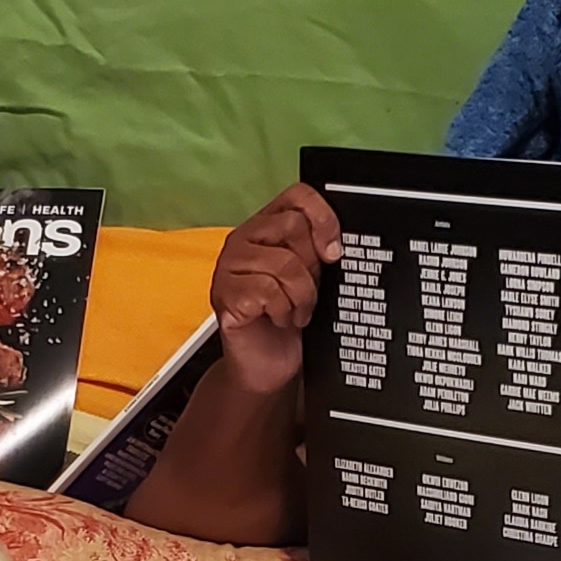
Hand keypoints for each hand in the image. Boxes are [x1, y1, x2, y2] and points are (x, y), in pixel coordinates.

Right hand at [210, 183, 341, 394]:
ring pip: (285, 263)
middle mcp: (244, 239)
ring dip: (301, 296)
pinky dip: (282, 311)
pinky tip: (277, 319)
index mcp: (266, 227)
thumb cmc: (288, 319)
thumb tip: (335, 242)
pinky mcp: (225, 293)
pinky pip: (268, 291)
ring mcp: (229, 265)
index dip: (323, 218)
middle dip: (312, 268)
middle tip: (306, 292)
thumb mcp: (311, 277)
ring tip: (294, 311)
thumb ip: (317, 251)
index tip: (334, 251)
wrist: (267, 365)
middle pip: (294, 227)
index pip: (298, 195)